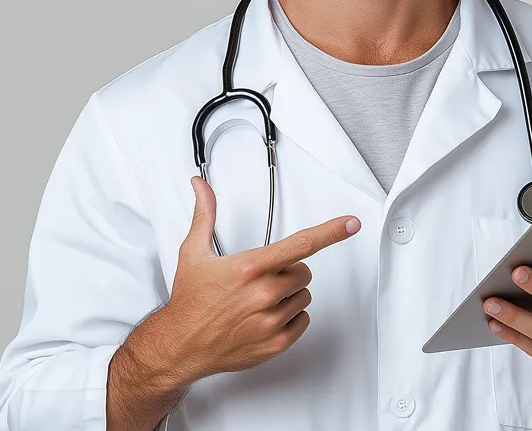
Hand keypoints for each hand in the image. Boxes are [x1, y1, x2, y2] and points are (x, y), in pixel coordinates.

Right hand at [122, 176, 360, 390]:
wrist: (180, 345)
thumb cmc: (190, 300)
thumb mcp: (194, 252)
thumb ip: (205, 214)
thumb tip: (200, 186)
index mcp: (250, 267)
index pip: (301, 244)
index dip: (331, 232)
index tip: (351, 223)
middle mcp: (264, 294)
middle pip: (303, 271)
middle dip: (287, 270)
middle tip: (260, 278)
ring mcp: (271, 321)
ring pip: (304, 295)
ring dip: (289, 294)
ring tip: (258, 299)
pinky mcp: (275, 344)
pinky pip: (302, 321)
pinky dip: (290, 317)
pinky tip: (265, 316)